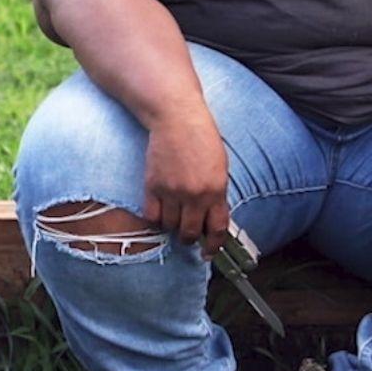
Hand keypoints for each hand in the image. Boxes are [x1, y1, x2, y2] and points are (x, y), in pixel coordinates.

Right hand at [141, 115, 231, 257]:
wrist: (177, 118)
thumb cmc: (201, 139)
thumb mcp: (219, 168)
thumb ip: (216, 194)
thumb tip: (211, 219)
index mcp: (216, 190)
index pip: (216, 229)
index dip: (213, 246)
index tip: (208, 252)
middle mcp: (195, 194)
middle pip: (190, 233)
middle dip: (189, 238)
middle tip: (188, 234)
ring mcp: (172, 191)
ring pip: (170, 227)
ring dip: (172, 227)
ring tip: (173, 218)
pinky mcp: (153, 186)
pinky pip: (151, 216)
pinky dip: (155, 220)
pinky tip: (159, 213)